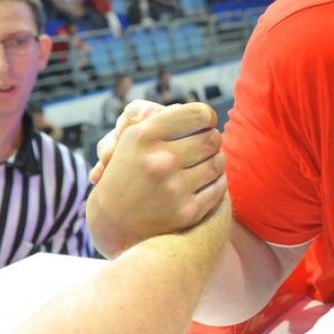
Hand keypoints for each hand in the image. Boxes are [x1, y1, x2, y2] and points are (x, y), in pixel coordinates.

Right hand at [86, 100, 225, 257]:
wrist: (114, 221)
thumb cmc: (128, 169)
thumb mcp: (131, 136)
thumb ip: (160, 115)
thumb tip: (199, 112)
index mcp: (145, 136)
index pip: (198, 113)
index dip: (206, 116)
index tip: (204, 122)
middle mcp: (159, 161)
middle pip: (212, 138)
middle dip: (212, 139)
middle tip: (205, 144)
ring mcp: (174, 188)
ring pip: (218, 162)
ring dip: (215, 160)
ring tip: (205, 162)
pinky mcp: (186, 211)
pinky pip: (219, 187)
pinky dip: (216, 182)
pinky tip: (206, 181)